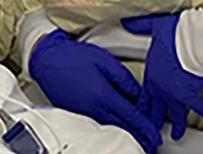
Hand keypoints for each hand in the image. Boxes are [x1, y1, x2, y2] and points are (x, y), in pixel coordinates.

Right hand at [30, 30, 162, 151]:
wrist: (46, 60)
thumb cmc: (72, 57)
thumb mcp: (105, 61)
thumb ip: (124, 79)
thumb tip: (137, 93)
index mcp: (105, 95)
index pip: (132, 117)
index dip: (147, 128)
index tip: (156, 136)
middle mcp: (94, 109)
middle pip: (124, 130)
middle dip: (141, 139)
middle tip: (151, 145)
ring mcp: (84, 114)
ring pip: (112, 130)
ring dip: (127, 137)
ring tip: (139, 142)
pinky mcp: (76, 114)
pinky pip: (99, 126)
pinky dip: (112, 130)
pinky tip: (118, 130)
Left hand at [121, 14, 202, 140]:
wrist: (191, 39)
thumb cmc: (174, 33)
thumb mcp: (153, 26)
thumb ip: (139, 26)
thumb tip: (126, 22)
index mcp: (151, 74)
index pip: (143, 96)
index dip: (140, 107)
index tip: (139, 114)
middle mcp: (161, 88)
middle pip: (155, 110)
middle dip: (153, 122)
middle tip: (151, 131)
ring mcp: (174, 94)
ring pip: (175, 115)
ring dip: (176, 126)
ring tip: (176, 135)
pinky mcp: (190, 95)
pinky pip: (200, 109)